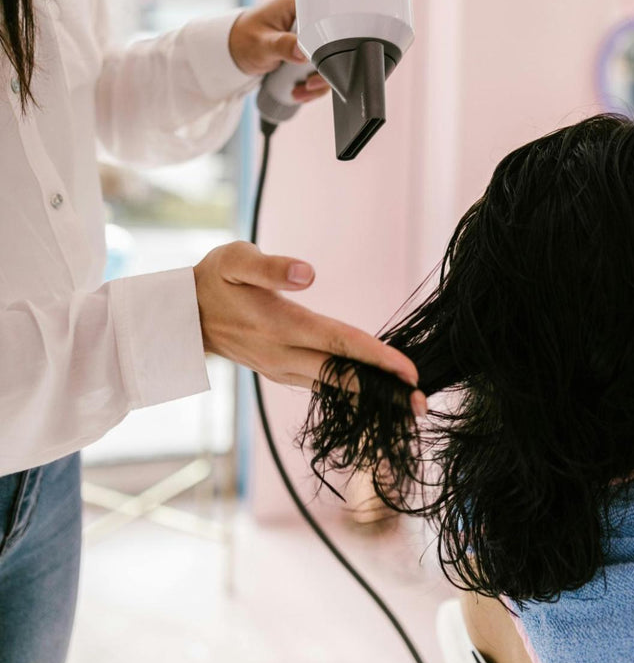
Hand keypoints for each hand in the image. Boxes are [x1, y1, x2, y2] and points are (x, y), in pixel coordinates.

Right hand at [194, 241, 425, 408]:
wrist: (180, 316)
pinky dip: (350, 388)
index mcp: (280, 325)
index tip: (409, 371)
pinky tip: (373, 389)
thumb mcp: (236, 260)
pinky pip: (321, 384)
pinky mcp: (280, 372)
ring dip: (371, 394)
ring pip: (334, 385)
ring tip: (408, 403)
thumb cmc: (213, 279)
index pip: (339, 344)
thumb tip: (308, 273)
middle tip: (424, 403)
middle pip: (344, 375)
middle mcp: (284, 354)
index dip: (376, 357)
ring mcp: (281, 368)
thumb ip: (273, 267)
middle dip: (385, 389)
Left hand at [228, 0, 328, 103]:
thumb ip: (281, 45)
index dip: (331, 36)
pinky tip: (301, 90)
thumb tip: (303, 50)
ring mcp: (313, 35)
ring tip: (303, 90)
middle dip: (324, 67)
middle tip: (310, 82)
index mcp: (300, 3)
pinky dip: (315, 84)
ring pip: (331, 59)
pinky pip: (323, 68)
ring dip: (320, 80)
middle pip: (335, 40)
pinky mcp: (312, 50)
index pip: (328, 14)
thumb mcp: (261, 43)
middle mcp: (311, 17)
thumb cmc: (244, 38)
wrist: (235, 51)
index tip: (320, 58)